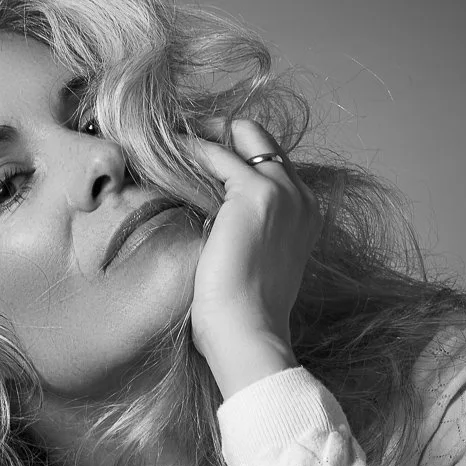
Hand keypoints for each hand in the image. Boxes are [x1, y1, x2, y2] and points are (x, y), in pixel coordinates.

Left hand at [185, 119, 322, 395]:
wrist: (248, 333)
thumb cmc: (243, 313)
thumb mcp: (250, 260)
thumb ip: (242, 229)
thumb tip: (208, 216)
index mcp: (303, 213)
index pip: (268, 161)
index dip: (231, 153)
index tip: (194, 156)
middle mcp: (300, 196)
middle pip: (258, 136)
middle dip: (217, 131)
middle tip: (176, 139)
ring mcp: (282, 192)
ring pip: (240, 133)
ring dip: (200, 135)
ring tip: (163, 140)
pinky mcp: (256, 193)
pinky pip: (216, 153)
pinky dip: (188, 150)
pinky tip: (162, 155)